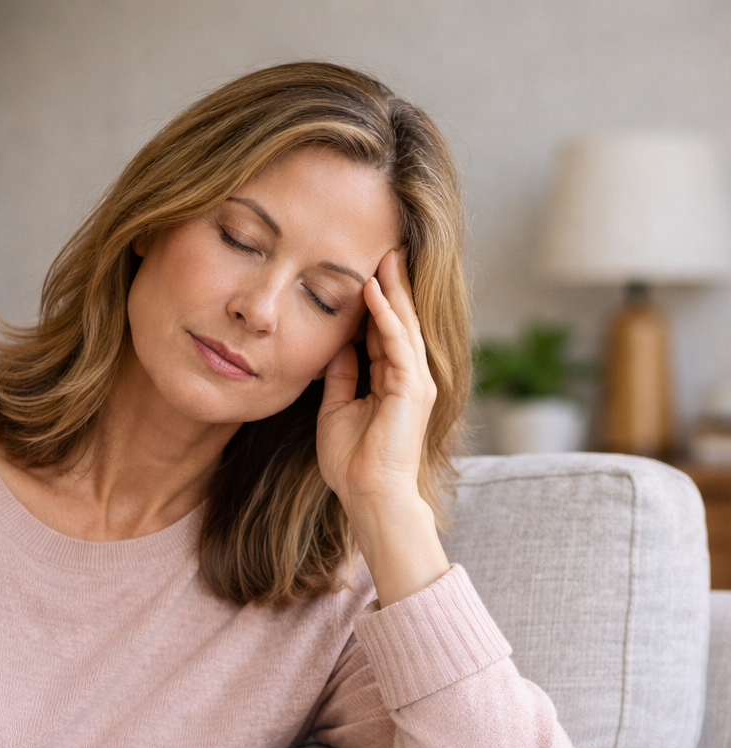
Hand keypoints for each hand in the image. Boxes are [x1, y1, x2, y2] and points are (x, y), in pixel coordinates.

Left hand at [316, 248, 448, 605]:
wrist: (367, 494)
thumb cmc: (352, 461)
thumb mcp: (336, 409)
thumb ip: (340, 376)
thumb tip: (337, 346)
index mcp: (392, 382)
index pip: (384, 332)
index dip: (375, 302)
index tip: (363, 271)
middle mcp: (409, 377)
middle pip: (399, 321)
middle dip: (392, 285)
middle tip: (384, 247)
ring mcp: (415, 382)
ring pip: (404, 325)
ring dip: (393, 290)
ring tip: (384, 256)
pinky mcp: (413, 388)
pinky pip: (397, 343)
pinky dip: (386, 316)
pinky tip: (374, 290)